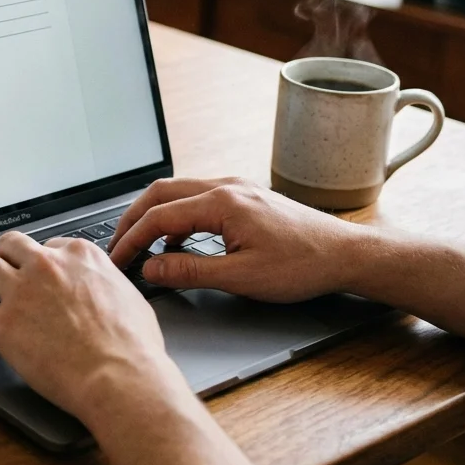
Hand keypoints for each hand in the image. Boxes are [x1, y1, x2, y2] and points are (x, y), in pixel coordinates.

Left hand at [0, 232, 182, 424]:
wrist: (120, 376)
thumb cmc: (133, 347)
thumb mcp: (129, 297)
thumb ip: (106, 284)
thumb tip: (103, 289)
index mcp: (80, 256)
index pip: (49, 245)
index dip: (40, 262)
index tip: (36, 274)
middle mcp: (47, 266)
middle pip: (10, 245)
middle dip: (4, 258)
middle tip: (1, 276)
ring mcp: (21, 292)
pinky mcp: (2, 323)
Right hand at [107, 177, 369, 301]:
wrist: (347, 254)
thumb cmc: (303, 265)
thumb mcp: (242, 277)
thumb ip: (189, 270)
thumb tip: (151, 268)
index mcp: (222, 203)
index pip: (159, 217)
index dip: (131, 240)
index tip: (118, 261)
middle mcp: (226, 186)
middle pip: (160, 193)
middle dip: (132, 220)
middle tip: (117, 247)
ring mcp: (236, 188)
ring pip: (177, 192)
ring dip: (153, 215)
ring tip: (139, 244)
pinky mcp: (244, 196)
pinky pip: (196, 198)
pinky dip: (176, 216)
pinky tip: (177, 242)